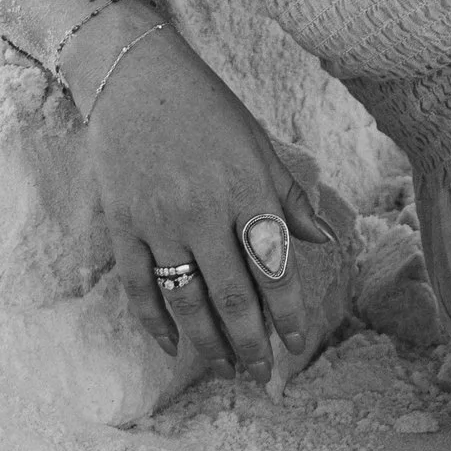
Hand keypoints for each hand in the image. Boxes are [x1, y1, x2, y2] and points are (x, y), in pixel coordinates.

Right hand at [72, 24, 336, 390]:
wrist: (135, 77)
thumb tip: (327, 241)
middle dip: (251, 343)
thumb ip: (291, 198)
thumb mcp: (260, 146)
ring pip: (186, 303)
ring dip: (206, 344)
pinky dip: (155, 325)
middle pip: (233, 297)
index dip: (290, 314)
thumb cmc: (208, 110)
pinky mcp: (123, 226)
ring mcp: (159, 222)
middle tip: (261, 373)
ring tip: (223, 368)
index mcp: (247, 190)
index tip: (299, 345)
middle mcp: (204, 212)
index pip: (275, 268)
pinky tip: (173, 347)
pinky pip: (139, 289)